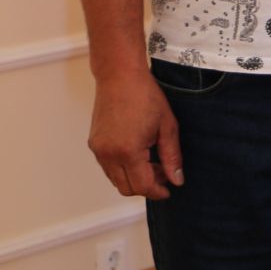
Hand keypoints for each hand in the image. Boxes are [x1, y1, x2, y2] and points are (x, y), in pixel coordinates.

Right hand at [88, 69, 182, 199]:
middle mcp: (108, 154)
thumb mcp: (167, 127)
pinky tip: (139, 154)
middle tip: (164, 173)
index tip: (169, 190)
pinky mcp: (94, 144)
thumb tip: (176, 180)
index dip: (157, 192)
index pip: (142, 186)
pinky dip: (123, 169)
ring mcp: (98, 150)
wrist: (120, 77)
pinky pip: (108, 167)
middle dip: (146, 186)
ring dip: (134, 178)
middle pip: (126, 188)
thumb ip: (172, 157)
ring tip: (152, 161)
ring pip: (116, 179)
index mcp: (128, 151)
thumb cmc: (146, 97)